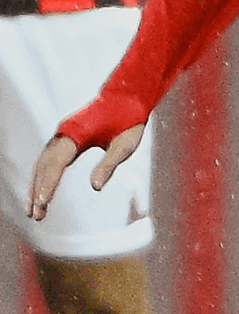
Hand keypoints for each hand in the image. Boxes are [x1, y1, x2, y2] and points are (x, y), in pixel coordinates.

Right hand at [28, 123, 145, 220]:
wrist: (128, 97)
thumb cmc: (129, 120)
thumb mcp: (124, 145)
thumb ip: (109, 165)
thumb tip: (96, 188)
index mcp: (75, 133)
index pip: (55, 164)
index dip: (47, 185)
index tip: (41, 204)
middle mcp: (64, 133)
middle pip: (45, 166)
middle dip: (38, 191)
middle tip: (37, 216)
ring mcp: (63, 135)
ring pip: (43, 164)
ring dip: (38, 186)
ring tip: (35, 211)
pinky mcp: (66, 138)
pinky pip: (49, 160)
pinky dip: (44, 177)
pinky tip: (42, 193)